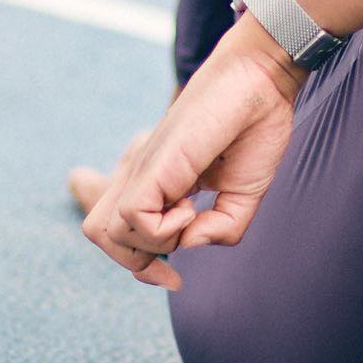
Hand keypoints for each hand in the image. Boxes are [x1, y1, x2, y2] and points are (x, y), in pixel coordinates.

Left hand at [81, 16, 305, 289]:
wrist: (263, 81)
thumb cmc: (255, 129)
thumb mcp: (242, 196)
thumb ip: (221, 229)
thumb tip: (189, 245)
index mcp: (158, 181)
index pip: (120, 230)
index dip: (141, 265)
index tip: (174, 281)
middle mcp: (143, 176)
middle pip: (100, 233)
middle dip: (135, 264)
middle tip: (172, 273)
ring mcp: (144, 169)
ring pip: (106, 232)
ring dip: (149, 247)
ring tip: (189, 219)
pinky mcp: (153, 165)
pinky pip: (134, 217)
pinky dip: (163, 229)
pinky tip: (192, 206)